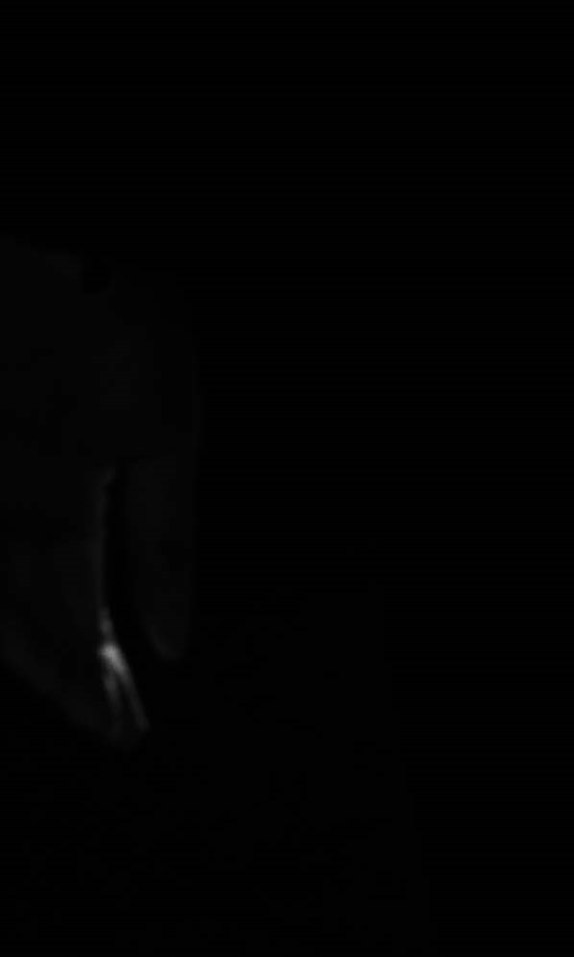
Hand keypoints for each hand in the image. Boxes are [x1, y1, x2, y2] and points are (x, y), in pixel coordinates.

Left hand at [0, 237, 201, 747]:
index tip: (121, 725)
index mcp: (68, 487)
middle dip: (58, 669)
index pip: (78, 601)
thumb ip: (164, 543)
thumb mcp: (162, 433)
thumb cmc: (120, 310)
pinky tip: (12, 632)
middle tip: (96, 723)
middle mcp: (10, 491)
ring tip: (62, 687)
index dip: (96, 665)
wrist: (59, 231)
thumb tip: (175, 641)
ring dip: (22, 642)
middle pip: (24, 605)